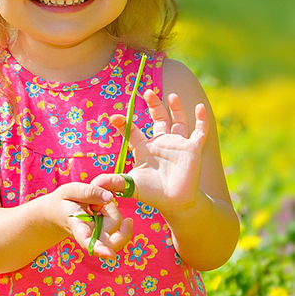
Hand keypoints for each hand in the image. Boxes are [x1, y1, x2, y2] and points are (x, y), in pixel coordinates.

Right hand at [51, 182, 132, 258]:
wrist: (56, 214)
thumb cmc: (63, 202)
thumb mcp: (70, 190)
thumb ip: (89, 192)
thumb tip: (110, 198)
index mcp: (78, 227)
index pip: (88, 241)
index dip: (100, 249)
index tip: (111, 255)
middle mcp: (91, 238)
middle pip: (112, 233)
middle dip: (111, 211)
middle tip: (95, 201)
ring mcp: (100, 240)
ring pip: (119, 228)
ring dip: (111, 211)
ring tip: (95, 205)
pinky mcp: (107, 238)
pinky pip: (120, 229)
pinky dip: (114, 214)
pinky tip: (102, 209)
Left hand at [96, 89, 206, 214]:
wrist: (175, 203)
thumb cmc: (152, 194)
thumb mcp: (131, 185)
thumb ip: (114, 182)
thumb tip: (94, 183)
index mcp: (143, 148)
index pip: (132, 131)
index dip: (123, 124)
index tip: (114, 118)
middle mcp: (160, 143)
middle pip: (157, 118)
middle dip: (153, 105)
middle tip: (147, 92)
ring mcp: (177, 145)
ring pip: (177, 121)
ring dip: (175, 108)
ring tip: (171, 95)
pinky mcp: (193, 149)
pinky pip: (199, 131)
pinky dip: (201, 119)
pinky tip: (199, 106)